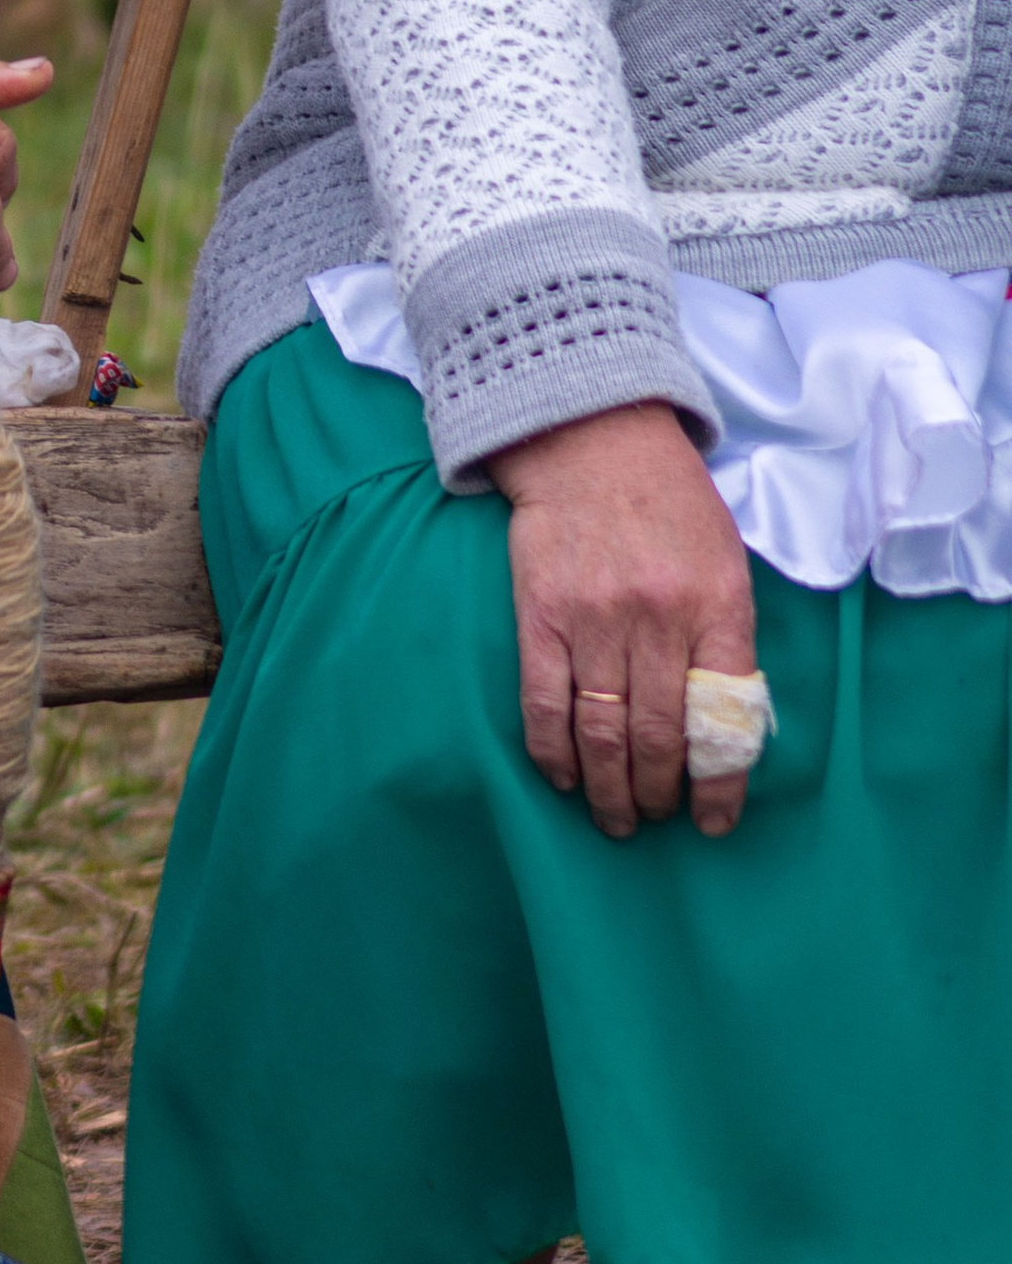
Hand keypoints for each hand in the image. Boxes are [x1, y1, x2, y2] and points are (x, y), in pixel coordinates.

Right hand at [489, 403, 758, 839]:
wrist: (592, 440)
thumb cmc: (668, 502)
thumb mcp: (724, 561)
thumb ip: (723, 636)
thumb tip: (716, 722)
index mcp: (717, 607)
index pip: (724, 719)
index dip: (719, 783)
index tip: (714, 823)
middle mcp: (657, 620)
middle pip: (658, 736)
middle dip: (656, 794)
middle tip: (650, 820)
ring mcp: (594, 620)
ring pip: (602, 731)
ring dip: (608, 788)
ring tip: (613, 817)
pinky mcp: (539, 616)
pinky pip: (544, 702)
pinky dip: (553, 752)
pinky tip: (563, 778)